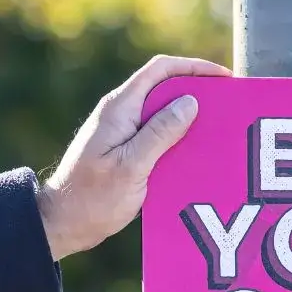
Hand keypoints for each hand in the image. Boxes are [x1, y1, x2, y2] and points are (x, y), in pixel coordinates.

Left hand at [38, 54, 230, 260]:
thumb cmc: (92, 198)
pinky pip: (158, 135)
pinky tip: (199, 153)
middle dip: (197, 91)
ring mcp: (123, 131)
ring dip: (191, 117)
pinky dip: (180, 138)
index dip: (194, 67)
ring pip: (164, 113)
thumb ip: (160, 133)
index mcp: (120, 108)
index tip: (224, 78)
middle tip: (229, 105)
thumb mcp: (130, 166)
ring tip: (220, 129)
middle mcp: (121, 113)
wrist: (63, 224)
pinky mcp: (126, 150)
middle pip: (165, 88)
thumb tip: (190, 102)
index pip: (161, 70)